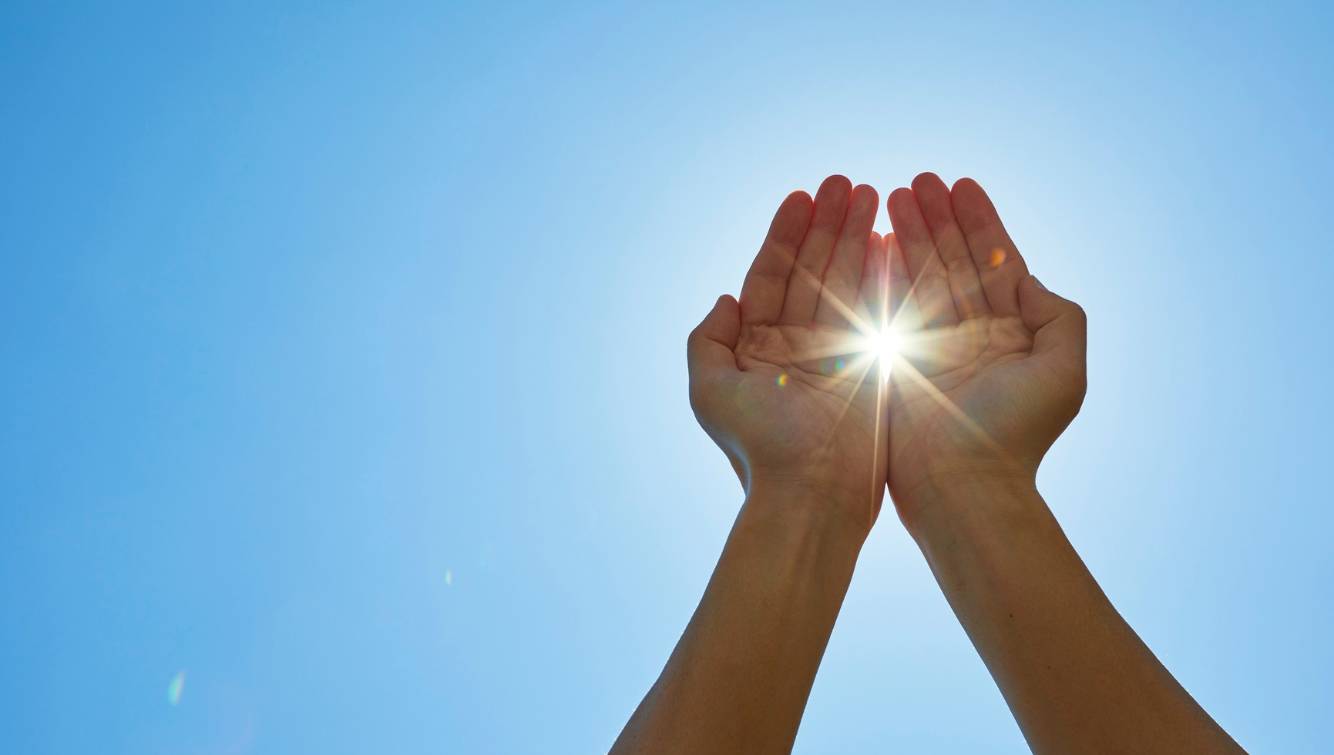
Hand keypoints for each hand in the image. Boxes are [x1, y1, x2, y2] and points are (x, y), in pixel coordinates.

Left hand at [687, 175, 888, 529]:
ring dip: (858, 237)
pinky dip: (884, 273)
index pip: (772, 276)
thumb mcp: (710, 391)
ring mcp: (837, 352)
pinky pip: (878, 308)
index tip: (802, 196)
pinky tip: (892, 238)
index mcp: (758, 347)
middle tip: (847, 182)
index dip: (786, 234)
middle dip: (829, 224)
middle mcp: (797, 344)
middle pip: (813, 269)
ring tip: (872, 194)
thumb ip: (708, 341)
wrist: (812, 493)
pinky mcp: (873, 364)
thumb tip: (725, 298)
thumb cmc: (758, 447)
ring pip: (847, 280)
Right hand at [883, 173, 1085, 524]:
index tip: (961, 184)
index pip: (994, 262)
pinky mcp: (898, 360)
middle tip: (916, 180)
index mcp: (1011, 332)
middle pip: (952, 260)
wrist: (962, 484)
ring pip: (920, 275)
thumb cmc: (1016, 433)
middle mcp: (971, 333)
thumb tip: (1029, 279)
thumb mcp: (1063, 370)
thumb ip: (1059, 317)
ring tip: (890, 194)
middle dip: (935, 218)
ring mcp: (932, 345)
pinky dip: (883, 270)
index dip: (978, 221)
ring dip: (908, 233)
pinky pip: (890, 305)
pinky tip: (874, 238)